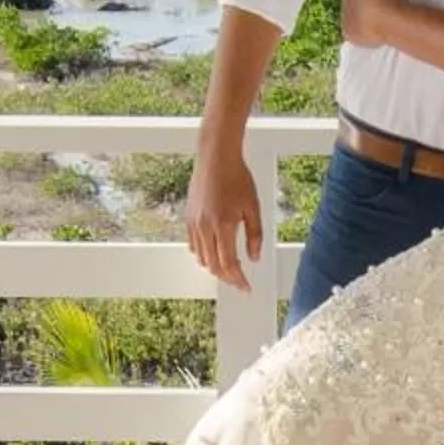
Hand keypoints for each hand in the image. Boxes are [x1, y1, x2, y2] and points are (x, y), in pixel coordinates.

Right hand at [185, 146, 263, 290]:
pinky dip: (204, 255)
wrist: (216, 158)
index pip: (229, 263)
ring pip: (202, 258)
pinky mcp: (189, 218)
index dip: (238, 279)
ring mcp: (194, 223)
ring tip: (229, 269)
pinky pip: (193, 246)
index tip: (246, 287)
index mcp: (223, 225)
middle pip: (214, 266)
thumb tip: (254, 257)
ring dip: (215, 268)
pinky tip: (214, 253)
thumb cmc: (237, 178)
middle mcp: (205, 227)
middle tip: (239, 281)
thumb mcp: (253, 207)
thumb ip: (254, 235)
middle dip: (227, 278)